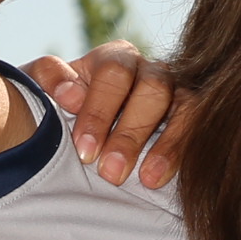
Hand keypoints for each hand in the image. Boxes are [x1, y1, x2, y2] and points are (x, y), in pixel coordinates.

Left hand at [20, 42, 180, 189]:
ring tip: (147, 181)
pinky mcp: (193, 122)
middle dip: (130, 133)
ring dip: (166, 145)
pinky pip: (199, 131)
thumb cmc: (56, 112)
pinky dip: (182, 153)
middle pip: (153, 89)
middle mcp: (150, 71)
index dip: (99, 110)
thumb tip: (69, 93)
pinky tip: (160, 179)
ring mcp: (177, 96)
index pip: (114, 72)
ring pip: (184, 108)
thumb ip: (46, 80)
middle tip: (109, 173)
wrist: (73, 142)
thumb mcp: (41, 92)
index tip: (83, 149)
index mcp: (114, 59)